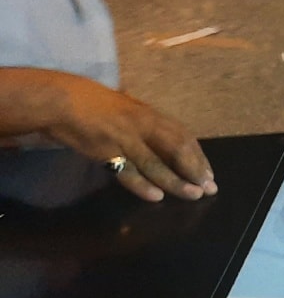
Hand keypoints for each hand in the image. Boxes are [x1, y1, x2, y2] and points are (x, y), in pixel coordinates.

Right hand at [29, 72, 214, 200]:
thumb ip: (145, 123)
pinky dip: (142, 185)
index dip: (198, 156)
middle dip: (195, 169)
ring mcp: (123, 138)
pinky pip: (127, 171)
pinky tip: (156, 196)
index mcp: (149, 114)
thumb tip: (164, 141)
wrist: (60, 100)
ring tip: (193, 195)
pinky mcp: (105, 151)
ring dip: (176, 181)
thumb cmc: (92, 103)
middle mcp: (141, 125)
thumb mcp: (127, 108)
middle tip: (210, 188)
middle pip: (176, 148)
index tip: (209, 173)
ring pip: (156, 163)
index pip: (182, 136)